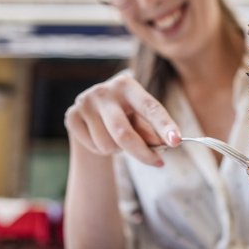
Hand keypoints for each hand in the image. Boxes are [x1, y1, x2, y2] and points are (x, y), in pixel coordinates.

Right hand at [64, 73, 180, 165]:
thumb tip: (164, 144)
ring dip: (118, 150)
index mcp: (127, 85)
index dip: (164, 126)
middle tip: (158, 163)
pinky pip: (94, 147)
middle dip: (142, 153)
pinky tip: (99, 137)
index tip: (177, 141)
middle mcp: (104, 91)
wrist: (91, 114)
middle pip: (124, 133)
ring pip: (108, 145)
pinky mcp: (71, 116)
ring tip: (115, 138)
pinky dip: (102, 150)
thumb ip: (151, 131)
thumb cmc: (125, 116)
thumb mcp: (140, 119)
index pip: (150, 108)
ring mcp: (84, 102)